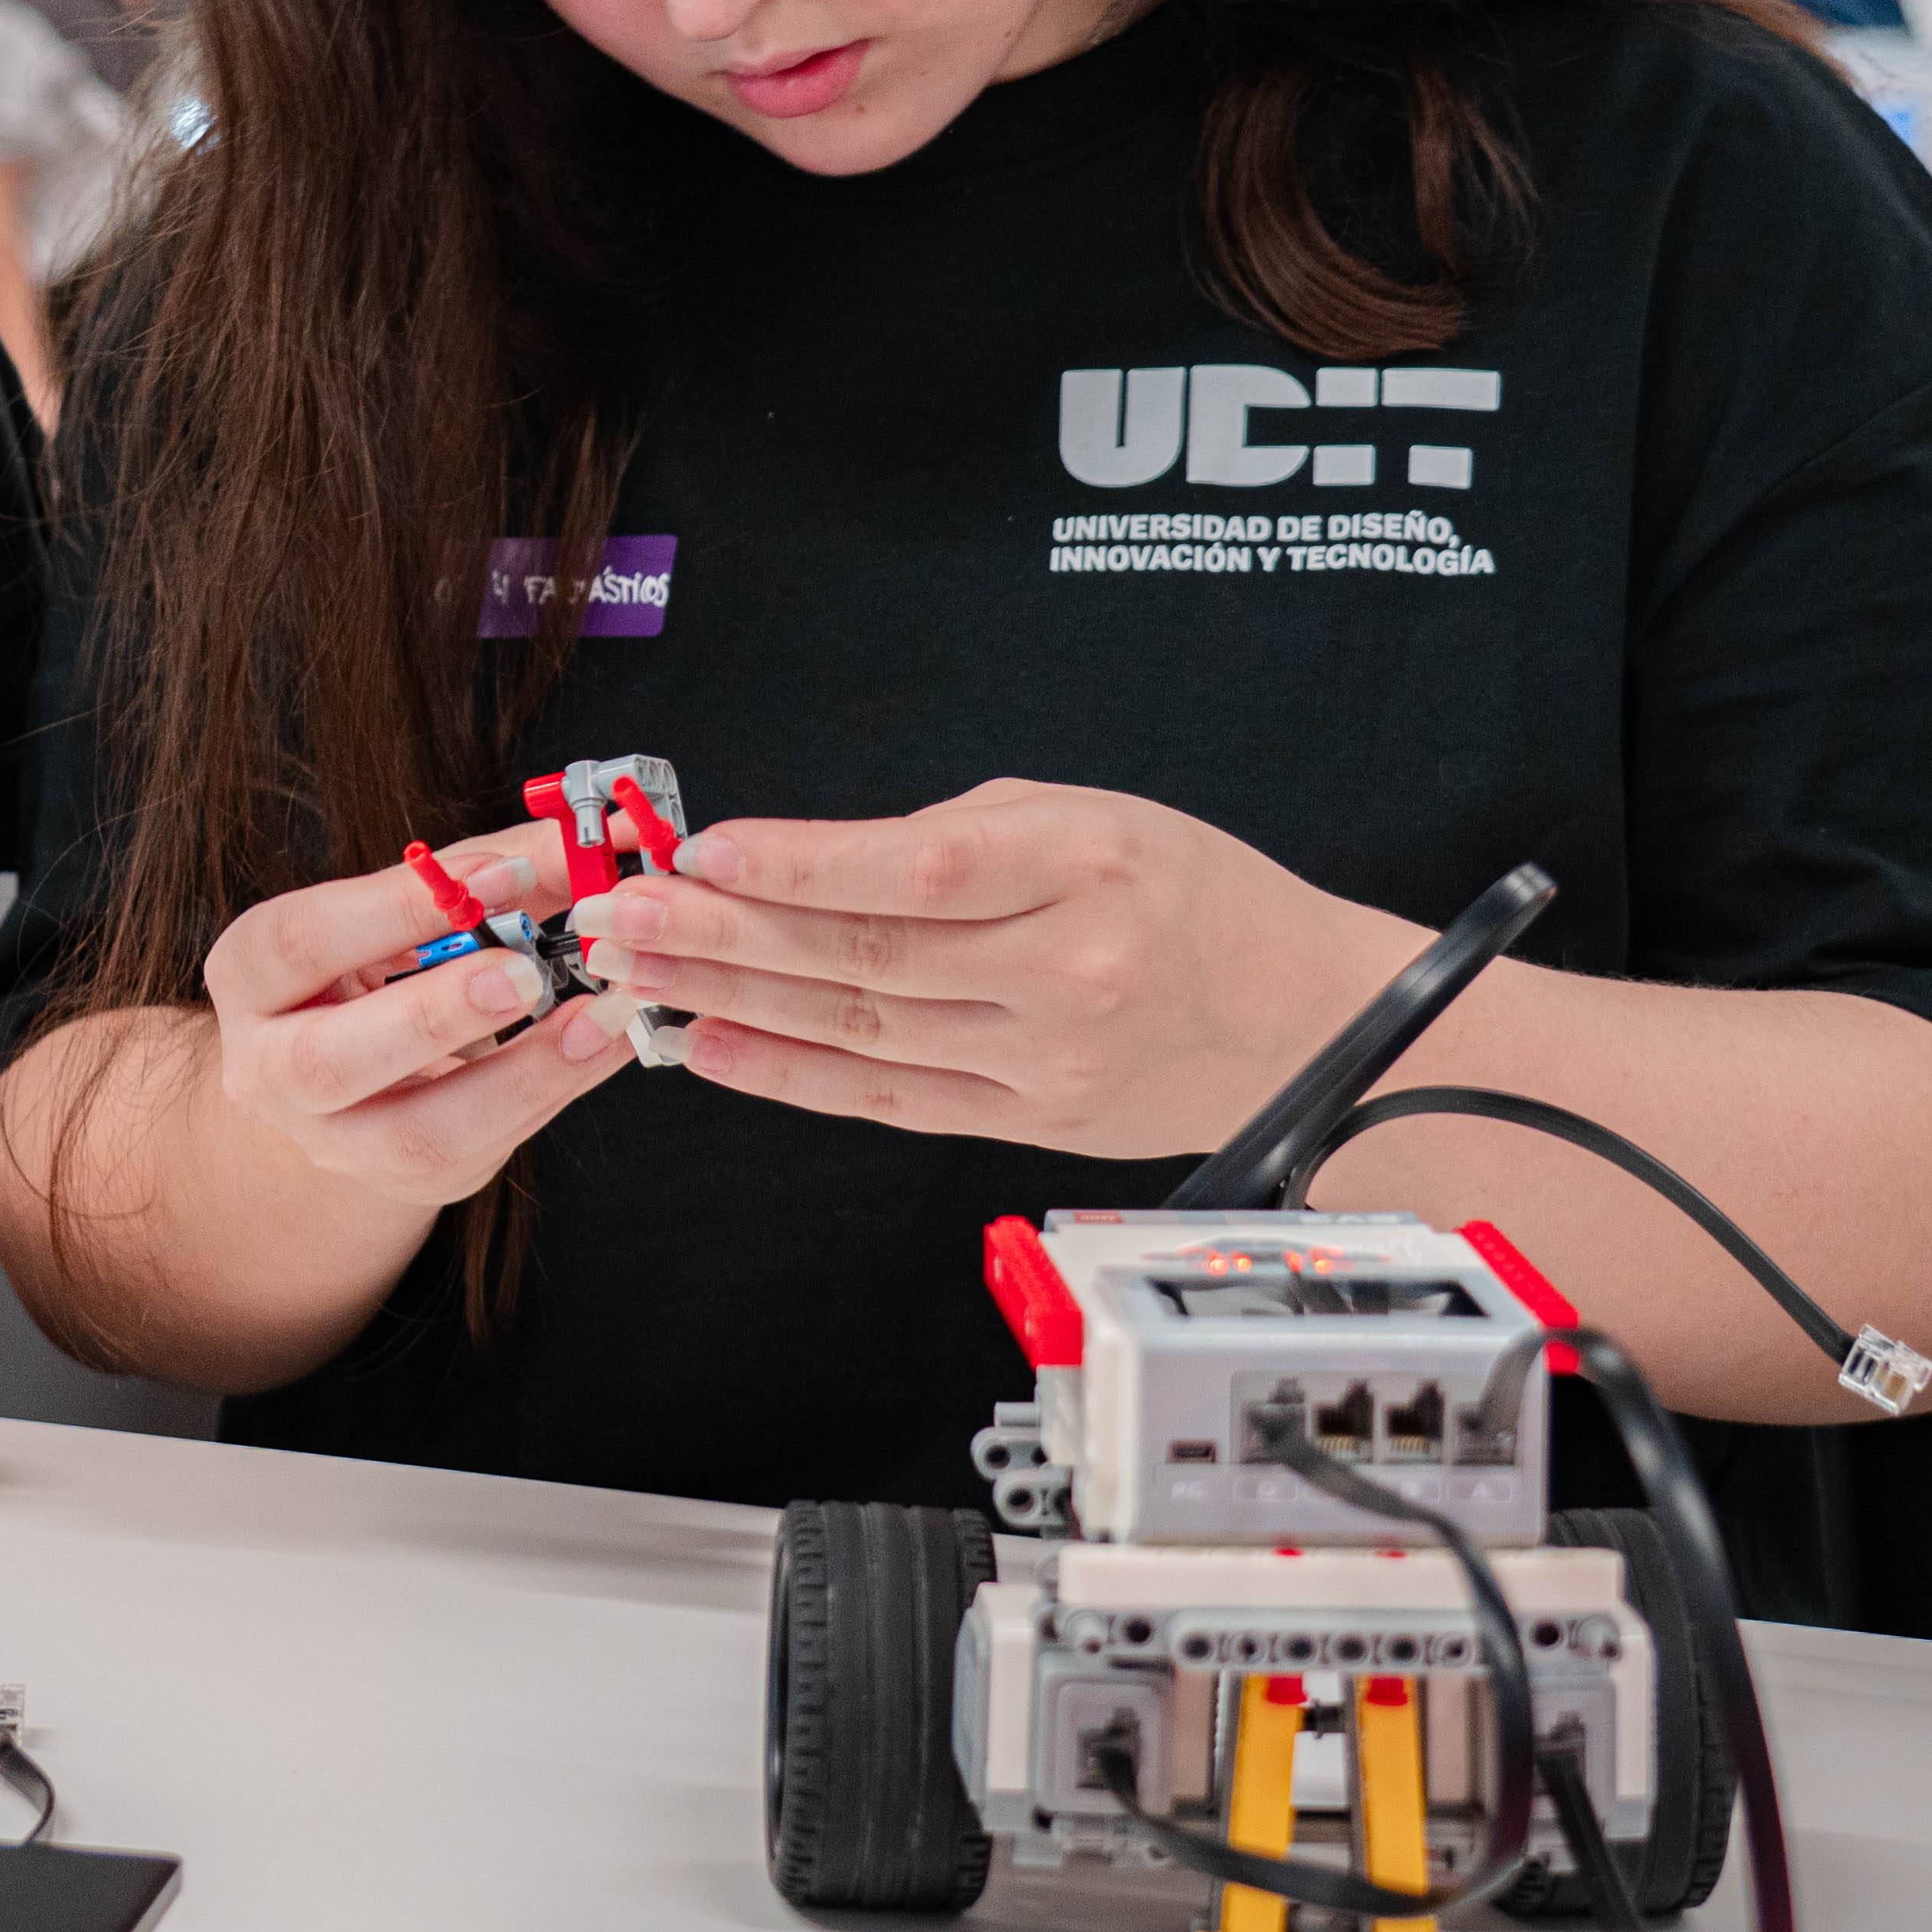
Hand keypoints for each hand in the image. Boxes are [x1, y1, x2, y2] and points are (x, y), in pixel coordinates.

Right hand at [200, 822, 623, 1209]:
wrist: (346, 1073)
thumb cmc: (375, 965)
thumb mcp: (402, 911)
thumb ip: (484, 873)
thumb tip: (593, 838)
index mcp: (251, 975)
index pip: (304, 940)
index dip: (400, 907)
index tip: (500, 873)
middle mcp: (269, 1070)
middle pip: (328, 1061)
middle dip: (433, 1015)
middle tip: (524, 972)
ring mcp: (335, 1140)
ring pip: (416, 1136)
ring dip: (518, 1076)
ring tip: (595, 1022)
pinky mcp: (406, 1180)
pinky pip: (481, 1151)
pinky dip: (549, 1095)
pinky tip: (599, 1049)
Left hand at [577, 781, 1421, 1157]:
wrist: (1305, 1019)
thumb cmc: (1195, 897)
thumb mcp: (1097, 815)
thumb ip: (960, 837)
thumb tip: (815, 860)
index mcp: (1090, 867)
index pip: (918, 872)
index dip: (801, 865)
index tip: (706, 850)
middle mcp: (1068, 971)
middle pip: (868, 956)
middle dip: (727, 935)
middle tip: (627, 914)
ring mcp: (1046, 1058)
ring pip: (861, 1029)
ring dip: (734, 1002)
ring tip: (643, 973)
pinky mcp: (1026, 1115)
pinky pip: (887, 1096)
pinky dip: (790, 1074)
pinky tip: (712, 1047)